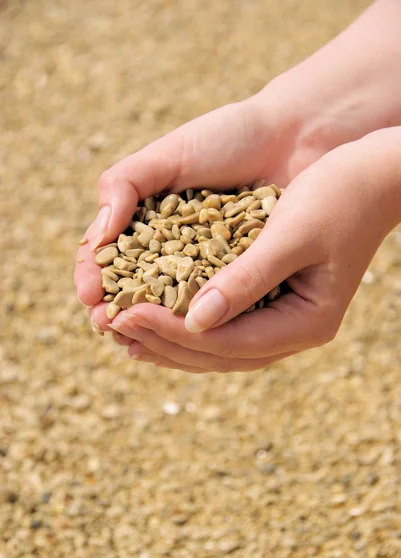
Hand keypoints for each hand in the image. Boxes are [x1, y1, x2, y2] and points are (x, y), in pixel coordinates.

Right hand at [74, 78, 337, 311]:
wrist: (290, 138)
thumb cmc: (226, 138)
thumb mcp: (168, 156)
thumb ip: (125, 184)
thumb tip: (98, 236)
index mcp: (144, 223)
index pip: (107, 256)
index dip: (94, 277)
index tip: (90, 296)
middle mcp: (170, 251)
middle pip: (133, 289)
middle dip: (117, 310)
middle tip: (108, 326)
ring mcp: (204, 269)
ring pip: (169, 306)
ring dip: (151, 327)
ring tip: (135, 342)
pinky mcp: (238, 281)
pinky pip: (214, 308)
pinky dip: (198, 324)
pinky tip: (186, 336)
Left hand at [105, 129, 400, 371]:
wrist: (372, 176)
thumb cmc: (339, 195)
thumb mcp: (291, 233)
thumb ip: (246, 280)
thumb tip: (194, 321)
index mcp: (307, 321)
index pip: (228, 342)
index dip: (172, 332)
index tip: (123, 315)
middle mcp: (295, 329)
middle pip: (218, 353)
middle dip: (161, 341)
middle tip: (110, 327)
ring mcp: (284, 319)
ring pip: (217, 346)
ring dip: (167, 339)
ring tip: (121, 333)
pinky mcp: (272, 299)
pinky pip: (222, 323)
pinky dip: (184, 321)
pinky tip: (153, 315)